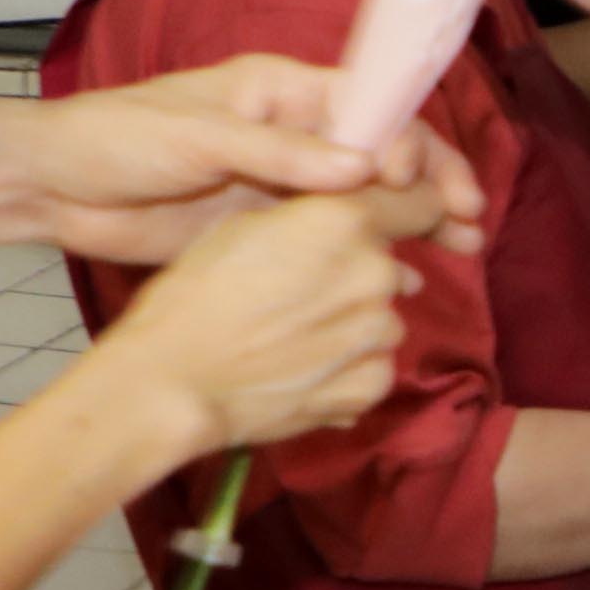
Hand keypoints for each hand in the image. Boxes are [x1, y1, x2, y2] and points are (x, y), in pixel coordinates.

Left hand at [0, 70, 490, 272]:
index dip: (409, 140)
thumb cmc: (115, 138)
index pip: (370, 105)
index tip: (421, 182)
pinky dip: (369, 256)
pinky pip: (331, 241)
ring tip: (461, 251)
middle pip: (384, 153)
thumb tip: (365, 164)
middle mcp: (293, 133)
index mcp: (280, 90)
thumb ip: (278, 152)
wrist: (52, 187)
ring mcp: (282, 185)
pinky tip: (402, 281)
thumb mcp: (196, 136)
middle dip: (432, 183)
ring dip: (414, 222)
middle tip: (470, 222)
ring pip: (367, 201)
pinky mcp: (264, 230)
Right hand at [84, 168, 455, 461]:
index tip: (399, 220)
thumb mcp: (243, 227)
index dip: (408, 210)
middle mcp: (374, 272)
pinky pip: (372, 366)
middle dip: (355, 274)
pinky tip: (299, 370)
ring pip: (380, 318)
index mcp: (345, 220)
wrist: (172, 382)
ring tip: (291, 337)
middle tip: (298, 294)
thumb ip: (312, 218)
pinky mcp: (371, 386)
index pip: (417, 202)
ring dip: (351, 324)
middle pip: (387, 266)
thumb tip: (363, 231)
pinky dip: (347, 369)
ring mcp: (377, 334)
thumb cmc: (194, 295)